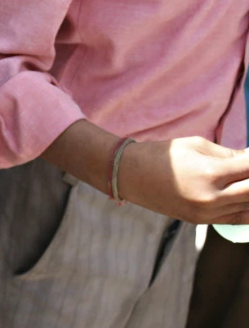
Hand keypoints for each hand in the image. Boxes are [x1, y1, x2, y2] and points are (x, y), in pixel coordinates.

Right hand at [120, 137, 248, 223]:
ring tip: (243, 182)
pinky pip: (236, 219)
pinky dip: (245, 208)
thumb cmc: (162, 154)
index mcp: (211, 173)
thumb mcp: (197, 145)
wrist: (130, 175)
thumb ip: (229, 155)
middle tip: (247, 170)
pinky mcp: (200, 221)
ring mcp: (206, 213)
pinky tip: (242, 197)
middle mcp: (212, 198)